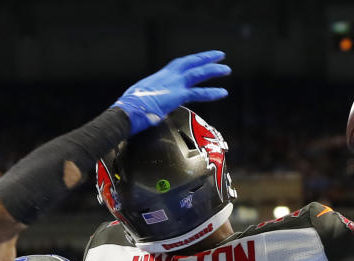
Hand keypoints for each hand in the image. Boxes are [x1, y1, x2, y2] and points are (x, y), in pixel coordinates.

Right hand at [114, 50, 230, 134]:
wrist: (126, 111)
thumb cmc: (130, 109)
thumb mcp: (141, 100)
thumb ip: (151, 100)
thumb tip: (151, 108)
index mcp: (158, 77)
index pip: (177, 66)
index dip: (190, 62)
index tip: (199, 59)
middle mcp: (167, 77)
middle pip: (189, 62)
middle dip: (205, 58)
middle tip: (219, 55)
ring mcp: (172, 84)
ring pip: (197, 73)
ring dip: (213, 70)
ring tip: (227, 70)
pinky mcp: (177, 95)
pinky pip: (198, 92)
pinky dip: (211, 92)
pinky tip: (223, 93)